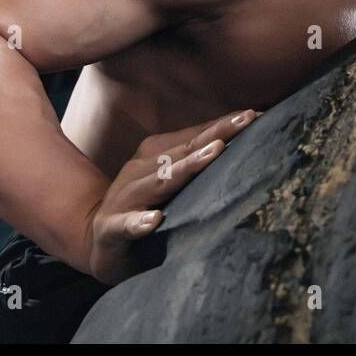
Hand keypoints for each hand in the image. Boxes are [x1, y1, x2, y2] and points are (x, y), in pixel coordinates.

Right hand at [84, 109, 260, 284]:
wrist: (98, 240)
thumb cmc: (147, 207)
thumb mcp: (174, 184)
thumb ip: (201, 168)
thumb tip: (248, 147)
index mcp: (157, 156)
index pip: (196, 136)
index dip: (225, 125)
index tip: (257, 114)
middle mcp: (140, 170)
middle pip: (184, 150)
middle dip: (217, 134)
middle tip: (247, 120)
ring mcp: (124, 198)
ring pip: (158, 182)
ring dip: (186, 167)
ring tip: (213, 154)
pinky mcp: (110, 228)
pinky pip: (125, 224)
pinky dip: (138, 222)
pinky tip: (154, 221)